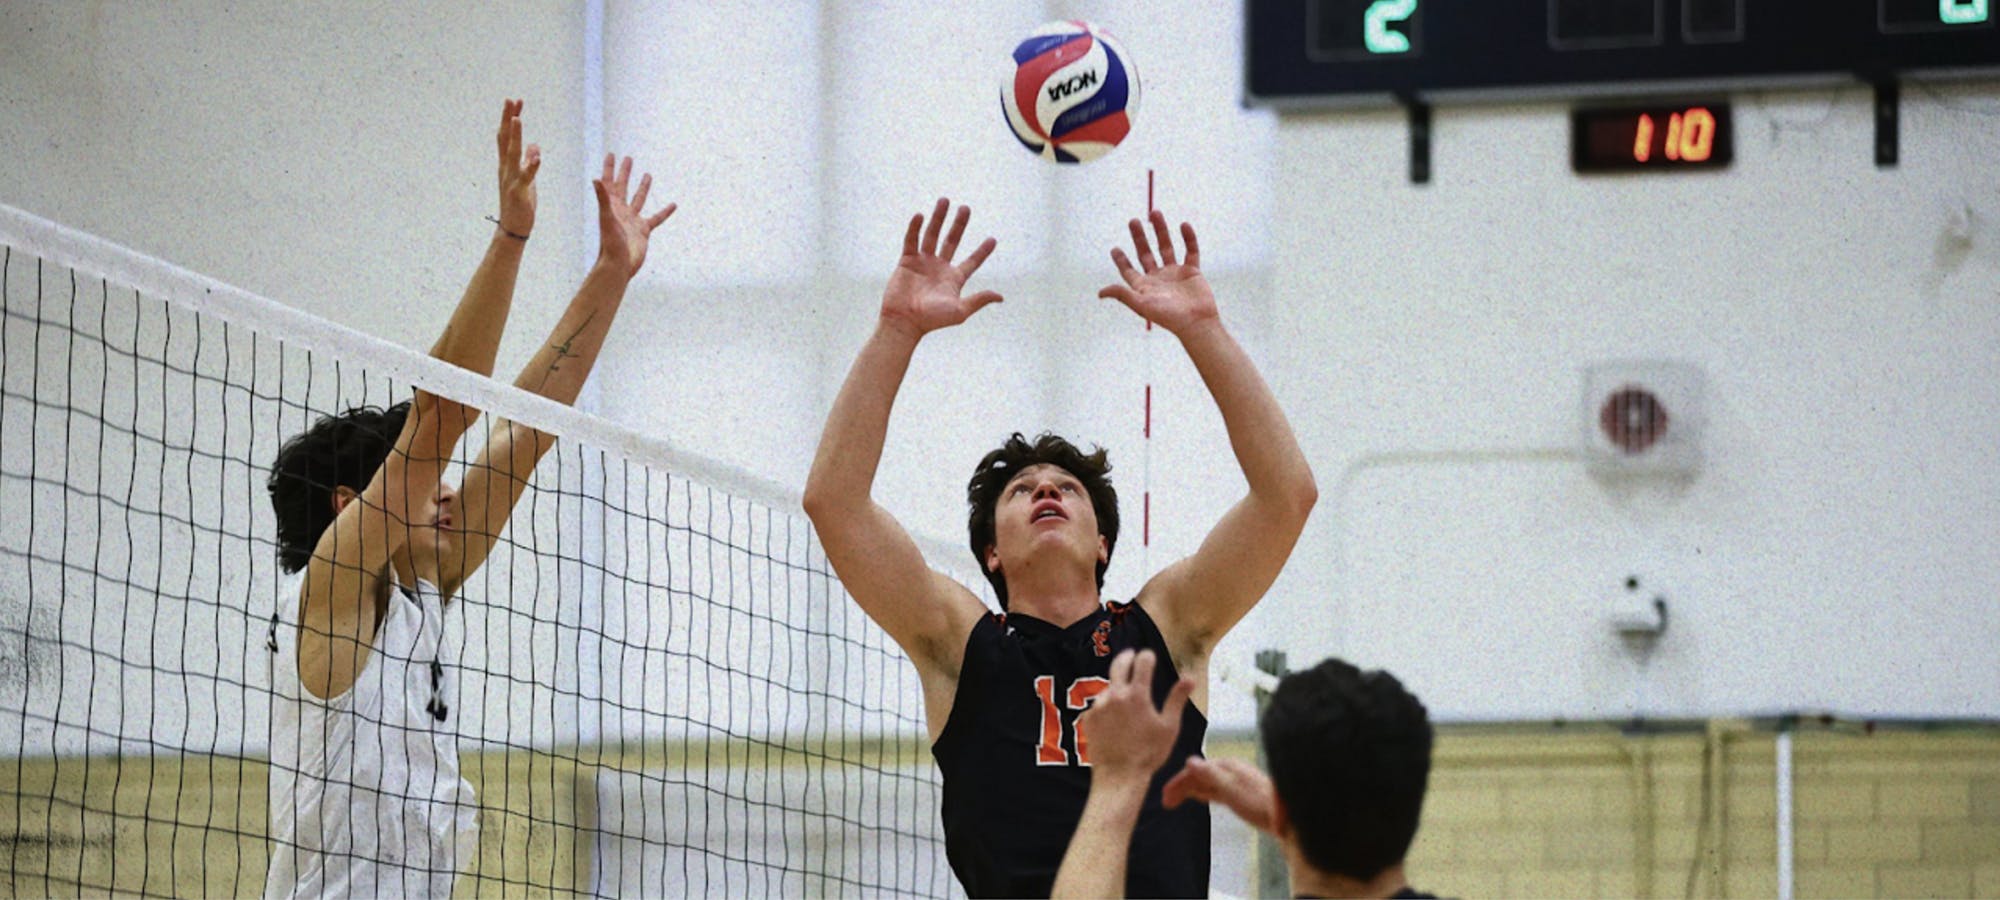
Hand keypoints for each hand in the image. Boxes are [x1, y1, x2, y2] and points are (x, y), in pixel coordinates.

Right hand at [496, 99, 541, 237]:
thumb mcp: (527, 179)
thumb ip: (528, 161)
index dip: (511, 119)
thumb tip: (533, 145)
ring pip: (512, 154)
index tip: (515, 102)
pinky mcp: (519, 192)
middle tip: (510, 100)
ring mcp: (511, 180)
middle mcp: (506, 169)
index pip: (507, 137)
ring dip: (514, 136)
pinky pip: (526, 177)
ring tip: (517, 119)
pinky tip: (537, 156)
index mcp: (508, 165)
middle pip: (505, 140)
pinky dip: (531, 166)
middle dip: (508, 119)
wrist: (514, 227)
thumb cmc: (520, 203)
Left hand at [594, 154, 676, 278]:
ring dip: (642, 187)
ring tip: (647, 175)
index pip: (609, 182)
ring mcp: (633, 220)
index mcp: (611, 206)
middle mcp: (621, 210)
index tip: (612, 154)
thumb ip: (602, 198)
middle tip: (628, 159)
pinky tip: (673, 205)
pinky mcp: (643, 230)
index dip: (609, 168)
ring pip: (639, 199)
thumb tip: (596, 179)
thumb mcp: (607, 218)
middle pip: (623, 187)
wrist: (619, 265)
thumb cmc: (610, 243)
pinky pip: (656, 218)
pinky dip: (665, 212)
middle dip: (625, 173)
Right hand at [879, 198, 1001, 337]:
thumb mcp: (960, 310)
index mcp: (954, 279)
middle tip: (965, 208)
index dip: (982, 251)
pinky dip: (915, 228)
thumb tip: (1000, 297)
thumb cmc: (933, 319)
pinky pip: (911, 240)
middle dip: (958, 225)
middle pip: (951, 241)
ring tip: (945, 200)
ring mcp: (923, 263)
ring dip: (938, 218)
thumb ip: (979, 300)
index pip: (971, 262)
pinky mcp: (907, 261)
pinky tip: (920, 216)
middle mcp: (939, 268)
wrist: (905, 321)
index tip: (993, 239)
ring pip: (932, 235)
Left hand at [1076, 649, 1193, 782]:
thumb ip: (1177, 698)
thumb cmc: (1149, 753)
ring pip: (1109, 688)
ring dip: (1117, 688)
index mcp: (1137, 695)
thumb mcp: (1169, 726)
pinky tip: (1115, 721)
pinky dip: (1107, 708)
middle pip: (1119, 664)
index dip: (1147, 656)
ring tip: (1127, 702)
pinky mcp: (1088, 718)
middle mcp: (1115, 695)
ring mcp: (1099, 706)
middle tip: (1131, 654)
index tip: (1149, 656)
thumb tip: (1190, 677)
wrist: (1119, 776)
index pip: (1142, 662)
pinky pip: (1099, 706)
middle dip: (1127, 656)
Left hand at [1099, 209, 1217, 336]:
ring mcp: (1175, 274)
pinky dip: (1188, 238)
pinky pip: (1191, 250)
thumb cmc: (1168, 317)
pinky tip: (1183, 225)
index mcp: (1145, 287)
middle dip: (1140, 237)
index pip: (1130, 271)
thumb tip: (1100, 292)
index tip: (1114, 248)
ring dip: (1161, 230)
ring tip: (1155, 212)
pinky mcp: (1192, 271)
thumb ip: (1123, 294)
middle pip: (1146, 254)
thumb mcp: (1142, 305)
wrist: (1196, 322)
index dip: (1121, 260)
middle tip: (1133, 221)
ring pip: (1166, 247)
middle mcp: (1159, 279)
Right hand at [1162, 756, 1278, 832]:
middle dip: (1181, 787)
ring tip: (1174, 802)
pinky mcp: (1239, 795)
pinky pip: (1214, 791)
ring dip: (1188, 791)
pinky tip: (1197, 797)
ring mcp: (1234, 782)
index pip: (1195, 770)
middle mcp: (1229, 771)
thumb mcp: (1232, 788)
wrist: (1286, 818)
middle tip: (1165, 802)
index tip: (1164, 795)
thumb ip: (1210, 774)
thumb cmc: (1261, 802)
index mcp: (1226, 766)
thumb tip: (1189, 760)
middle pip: (1198, 776)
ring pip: (1205, 784)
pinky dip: (1201, 793)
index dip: (1178, 782)